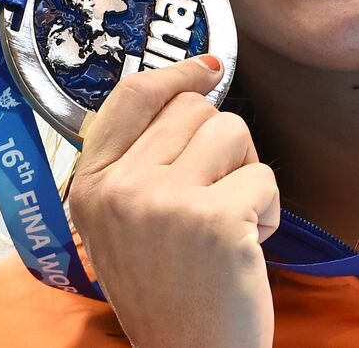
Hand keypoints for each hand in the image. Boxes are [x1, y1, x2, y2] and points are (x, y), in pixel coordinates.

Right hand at [69, 55, 278, 347]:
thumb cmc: (168, 291)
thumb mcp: (124, 223)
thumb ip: (139, 162)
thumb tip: (188, 90)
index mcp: (89, 186)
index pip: (132, 96)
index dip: (176, 73)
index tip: (206, 67)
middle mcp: (119, 188)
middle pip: (194, 109)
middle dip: (220, 144)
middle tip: (215, 195)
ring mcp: (164, 202)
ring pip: (233, 131)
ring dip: (246, 174)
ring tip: (228, 223)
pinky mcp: (213, 219)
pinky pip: (266, 176)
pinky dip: (269, 211)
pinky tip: (245, 249)